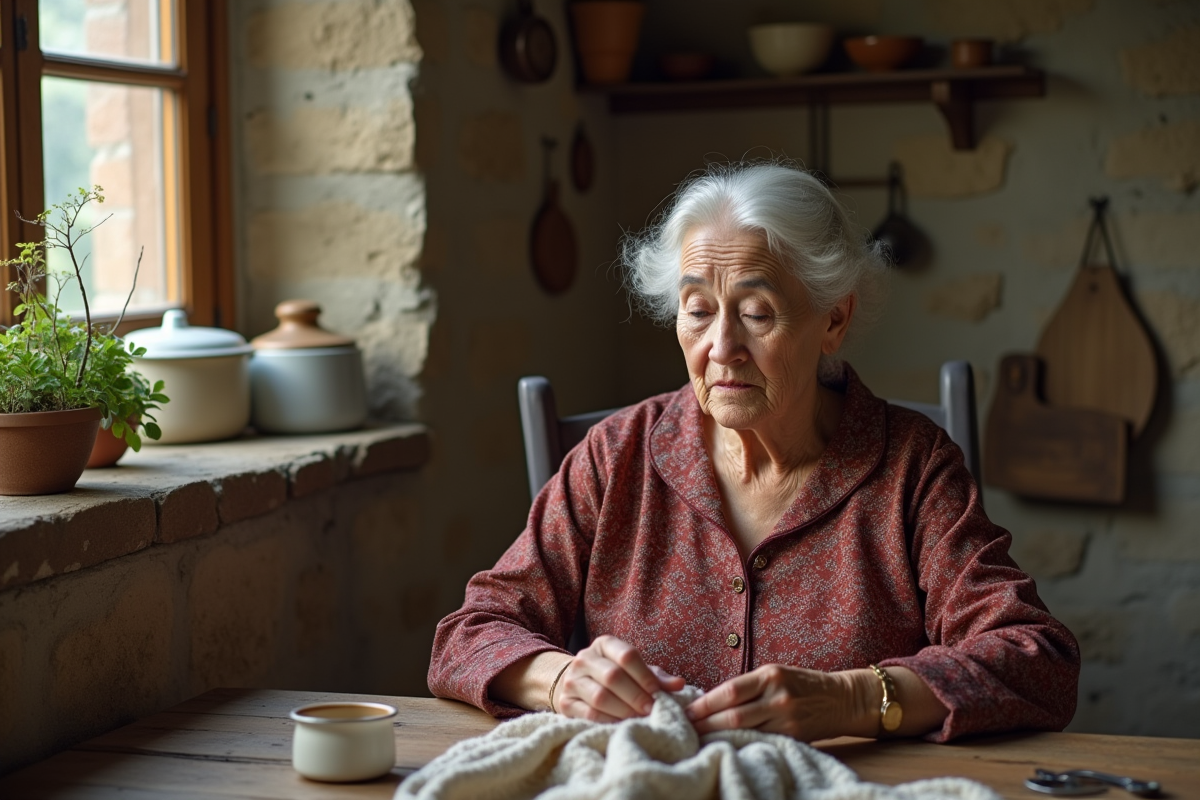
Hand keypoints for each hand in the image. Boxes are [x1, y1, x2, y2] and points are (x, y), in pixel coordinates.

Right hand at [554, 635, 685, 722]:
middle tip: (651, 710)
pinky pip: (589, 714)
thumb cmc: (615, 677)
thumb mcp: (635, 671)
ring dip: (624, 710)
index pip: (626, 655)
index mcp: (604, 644)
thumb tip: (679, 685)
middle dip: (636, 696)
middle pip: (613, 676)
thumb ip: (657, 677)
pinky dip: (609, 721)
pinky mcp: (565, 703)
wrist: (577, 685)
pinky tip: (622, 725)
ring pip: (600, 696)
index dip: (645, 675)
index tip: (658, 693)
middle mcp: (585, 658)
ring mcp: (572, 680)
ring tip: (639, 719)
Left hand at [685, 664, 856, 740]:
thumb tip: (711, 700)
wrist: (840, 699)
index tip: (688, 711)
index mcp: (770, 676)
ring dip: (720, 736)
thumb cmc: (801, 684)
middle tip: (687, 729)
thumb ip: (748, 686)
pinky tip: (727, 745)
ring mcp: (787, 719)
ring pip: (745, 731)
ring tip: (700, 739)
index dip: (705, 703)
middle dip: (706, 723)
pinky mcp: (794, 737)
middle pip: (733, 715)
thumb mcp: (775, 674)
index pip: (730, 691)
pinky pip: (761, 741)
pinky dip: (742, 743)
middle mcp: (777, 697)